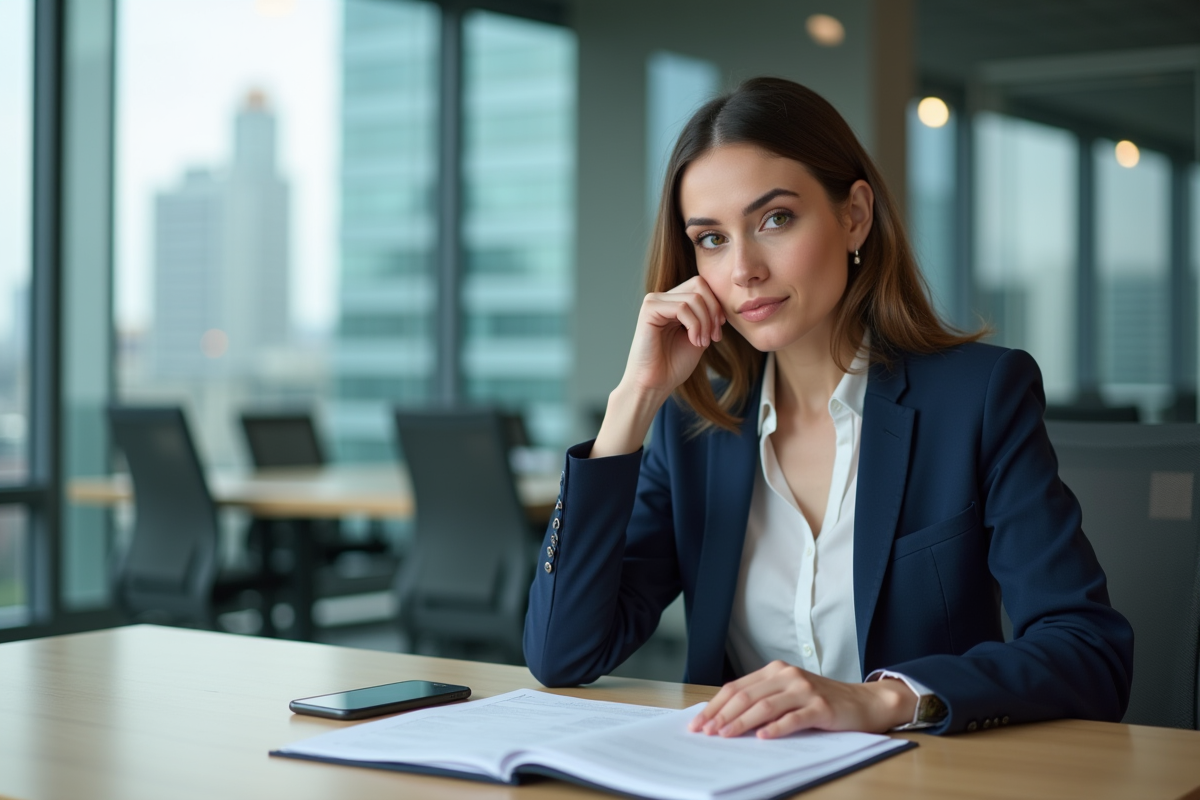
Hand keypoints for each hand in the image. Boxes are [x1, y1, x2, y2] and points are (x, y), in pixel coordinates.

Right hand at [591, 276, 725, 457]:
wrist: (655, 383)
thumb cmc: (673, 365)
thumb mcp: (699, 335)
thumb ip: (707, 316)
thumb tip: (720, 301)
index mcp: (673, 302)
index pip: (702, 285)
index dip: (716, 305)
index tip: (718, 331)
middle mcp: (663, 298)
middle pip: (700, 284)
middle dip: (713, 311)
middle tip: (714, 336)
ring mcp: (654, 301)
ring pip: (694, 297)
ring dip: (705, 322)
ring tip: (703, 343)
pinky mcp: (649, 309)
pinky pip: (682, 307)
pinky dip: (695, 325)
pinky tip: (694, 341)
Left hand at [686, 660, 915, 737]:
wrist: (863, 702)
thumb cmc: (820, 701)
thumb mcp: (788, 694)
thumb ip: (762, 699)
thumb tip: (724, 719)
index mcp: (774, 671)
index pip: (736, 688)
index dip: (715, 706)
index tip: (698, 723)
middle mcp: (787, 676)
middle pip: (747, 696)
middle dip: (722, 715)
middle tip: (706, 732)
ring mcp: (804, 690)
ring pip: (765, 706)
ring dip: (741, 722)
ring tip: (725, 736)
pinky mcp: (821, 707)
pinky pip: (794, 718)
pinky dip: (775, 728)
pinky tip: (762, 737)